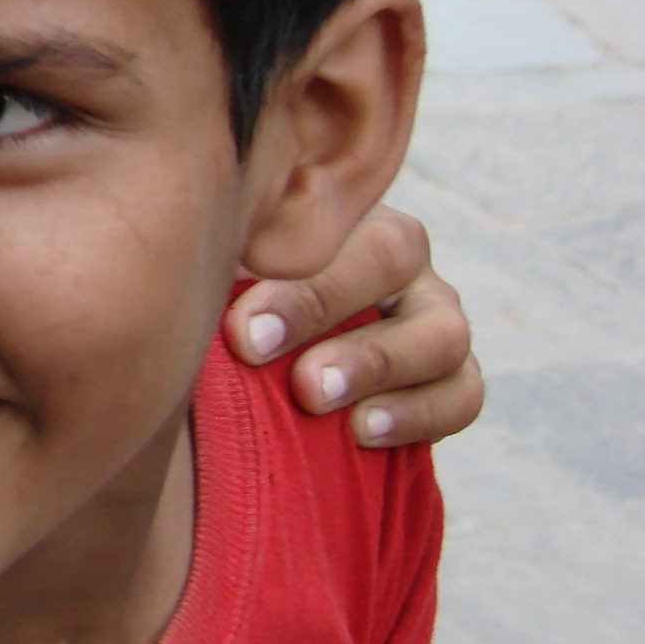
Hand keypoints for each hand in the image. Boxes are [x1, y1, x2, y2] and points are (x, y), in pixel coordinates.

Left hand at [226, 206, 482, 448]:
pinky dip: (418, 414)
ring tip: (313, 395)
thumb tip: (182, 269)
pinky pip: (462, 392)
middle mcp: (396, 254)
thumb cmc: (228, 306)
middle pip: (390, 255)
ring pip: (441, 329)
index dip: (286, 274)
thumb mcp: (220, 277)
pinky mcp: (454, 375)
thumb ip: (215, 270)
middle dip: (319, 305)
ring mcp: (434, 313)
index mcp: (337, 211)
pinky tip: (362, 432)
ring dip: (375, 365)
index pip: (331, 219)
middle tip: (256, 350)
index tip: (236, 329)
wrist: (266, 363)